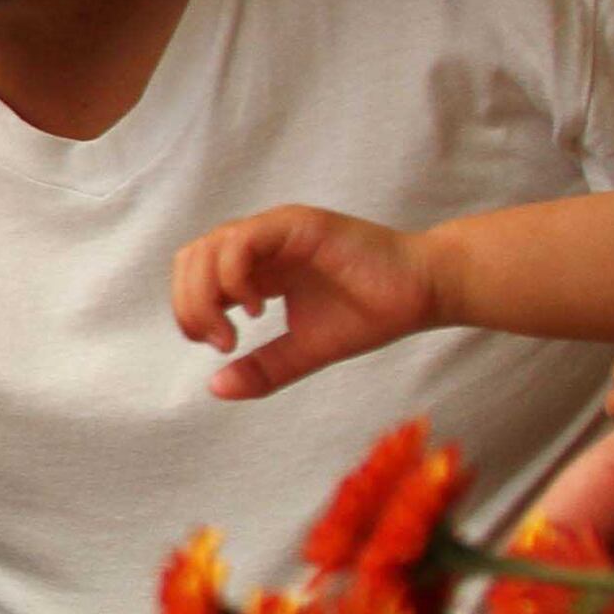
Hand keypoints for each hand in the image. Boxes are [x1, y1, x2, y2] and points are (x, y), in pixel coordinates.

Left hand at [172, 206, 440, 400]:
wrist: (424, 290)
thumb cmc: (370, 313)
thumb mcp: (305, 350)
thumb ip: (263, 368)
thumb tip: (216, 388)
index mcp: (256, 266)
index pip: (194, 275)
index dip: (189, 310)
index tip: (217, 346)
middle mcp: (260, 243)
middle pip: (191, 258)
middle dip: (190, 304)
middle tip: (219, 341)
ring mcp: (277, 230)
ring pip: (210, 247)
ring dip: (207, 294)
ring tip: (234, 328)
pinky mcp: (299, 225)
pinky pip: (243, 241)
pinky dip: (235, 276)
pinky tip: (257, 308)